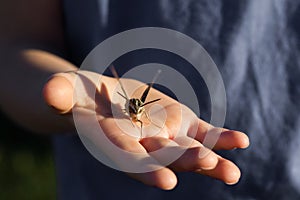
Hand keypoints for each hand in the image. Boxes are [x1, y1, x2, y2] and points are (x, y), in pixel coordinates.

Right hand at [43, 70, 248, 189]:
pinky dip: (219, 138)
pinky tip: (240, 142)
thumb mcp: (65, 90)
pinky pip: (200, 132)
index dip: (145, 169)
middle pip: (163, 158)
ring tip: (231, 172)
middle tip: (206, 165)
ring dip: (210, 160)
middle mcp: (140, 145)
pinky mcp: (177, 124)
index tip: (166, 180)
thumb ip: (59, 94)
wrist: (100, 96)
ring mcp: (162, 135)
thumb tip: (51, 94)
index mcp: (112, 142)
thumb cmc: (77, 94)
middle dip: (183, 163)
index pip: (128, 159)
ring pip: (187, 151)